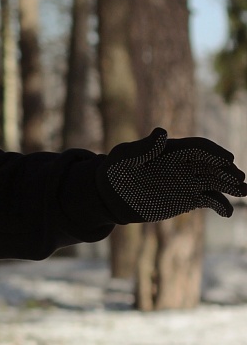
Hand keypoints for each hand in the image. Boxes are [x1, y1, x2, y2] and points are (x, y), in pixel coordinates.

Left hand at [100, 128, 246, 223]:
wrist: (110, 196)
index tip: (226, 160)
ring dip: (230, 186)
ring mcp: (187, 181)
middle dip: (227, 171)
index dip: (213, 152)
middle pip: (211, 165)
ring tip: (244, 191)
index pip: (199, 148)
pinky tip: (228, 212)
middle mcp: (184, 164)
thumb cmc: (114, 171)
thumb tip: (162, 132)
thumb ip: (144, 148)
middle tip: (239, 179)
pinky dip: (218, 205)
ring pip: (214, 182)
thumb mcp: (124, 157)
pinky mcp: (187, 199)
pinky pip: (207, 200)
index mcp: (172, 150)